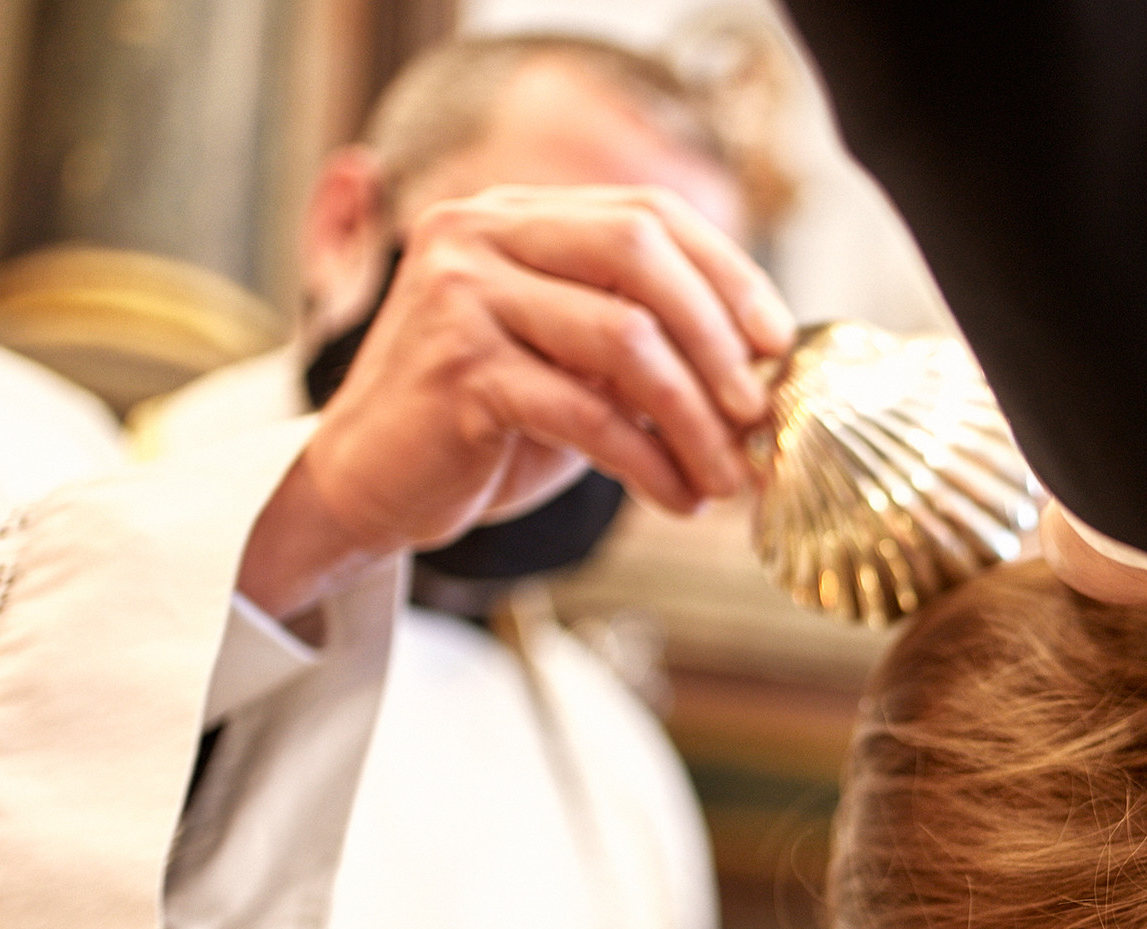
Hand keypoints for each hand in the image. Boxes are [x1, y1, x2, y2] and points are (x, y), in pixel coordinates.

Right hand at [241, 184, 793, 614]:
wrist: (368, 483)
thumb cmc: (482, 424)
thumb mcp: (568, 359)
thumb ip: (639, 334)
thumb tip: (760, 359)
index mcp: (516, 215)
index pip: (649, 212)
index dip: (728, 272)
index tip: (778, 340)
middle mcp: (481, 234)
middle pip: (642, 252)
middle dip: (719, 339)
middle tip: (758, 412)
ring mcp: (462, 295)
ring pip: (626, 340)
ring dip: (696, 419)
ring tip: (726, 476)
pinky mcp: (458, 371)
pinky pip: (588, 412)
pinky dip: (649, 462)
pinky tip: (676, 498)